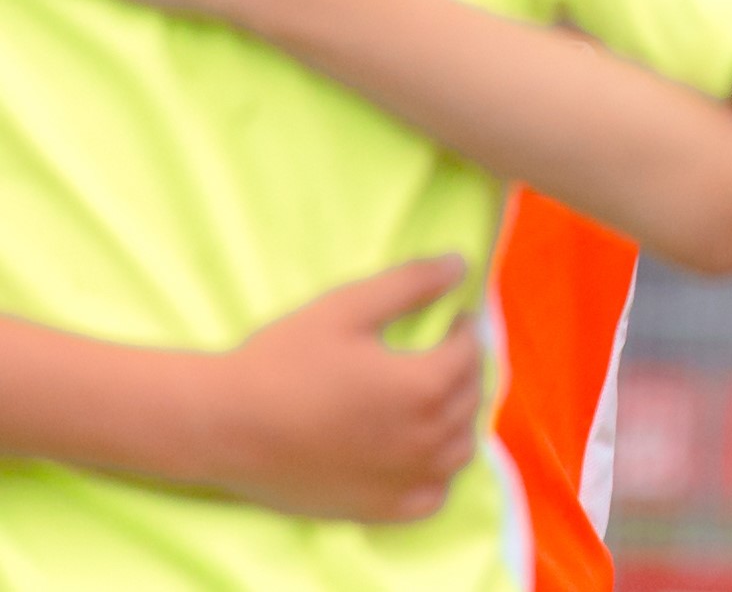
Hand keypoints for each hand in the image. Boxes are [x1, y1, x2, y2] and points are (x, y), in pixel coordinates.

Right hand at [202, 255, 482, 522]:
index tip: (455, 321)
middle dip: (465, 369)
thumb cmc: (282, 361)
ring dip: (459, 419)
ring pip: (459, 448)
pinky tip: (422, 453)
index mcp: (422, 387)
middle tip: (448, 353)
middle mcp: (423, 439)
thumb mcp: (348, 308)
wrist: (222, 425)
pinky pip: (432, 495)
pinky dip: (439, 473)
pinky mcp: (376, 509)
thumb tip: (461, 263)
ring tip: (439, 397)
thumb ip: (411, 283)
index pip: (469, 354)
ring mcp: (402, 480)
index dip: (466, 331)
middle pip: (468, 399)